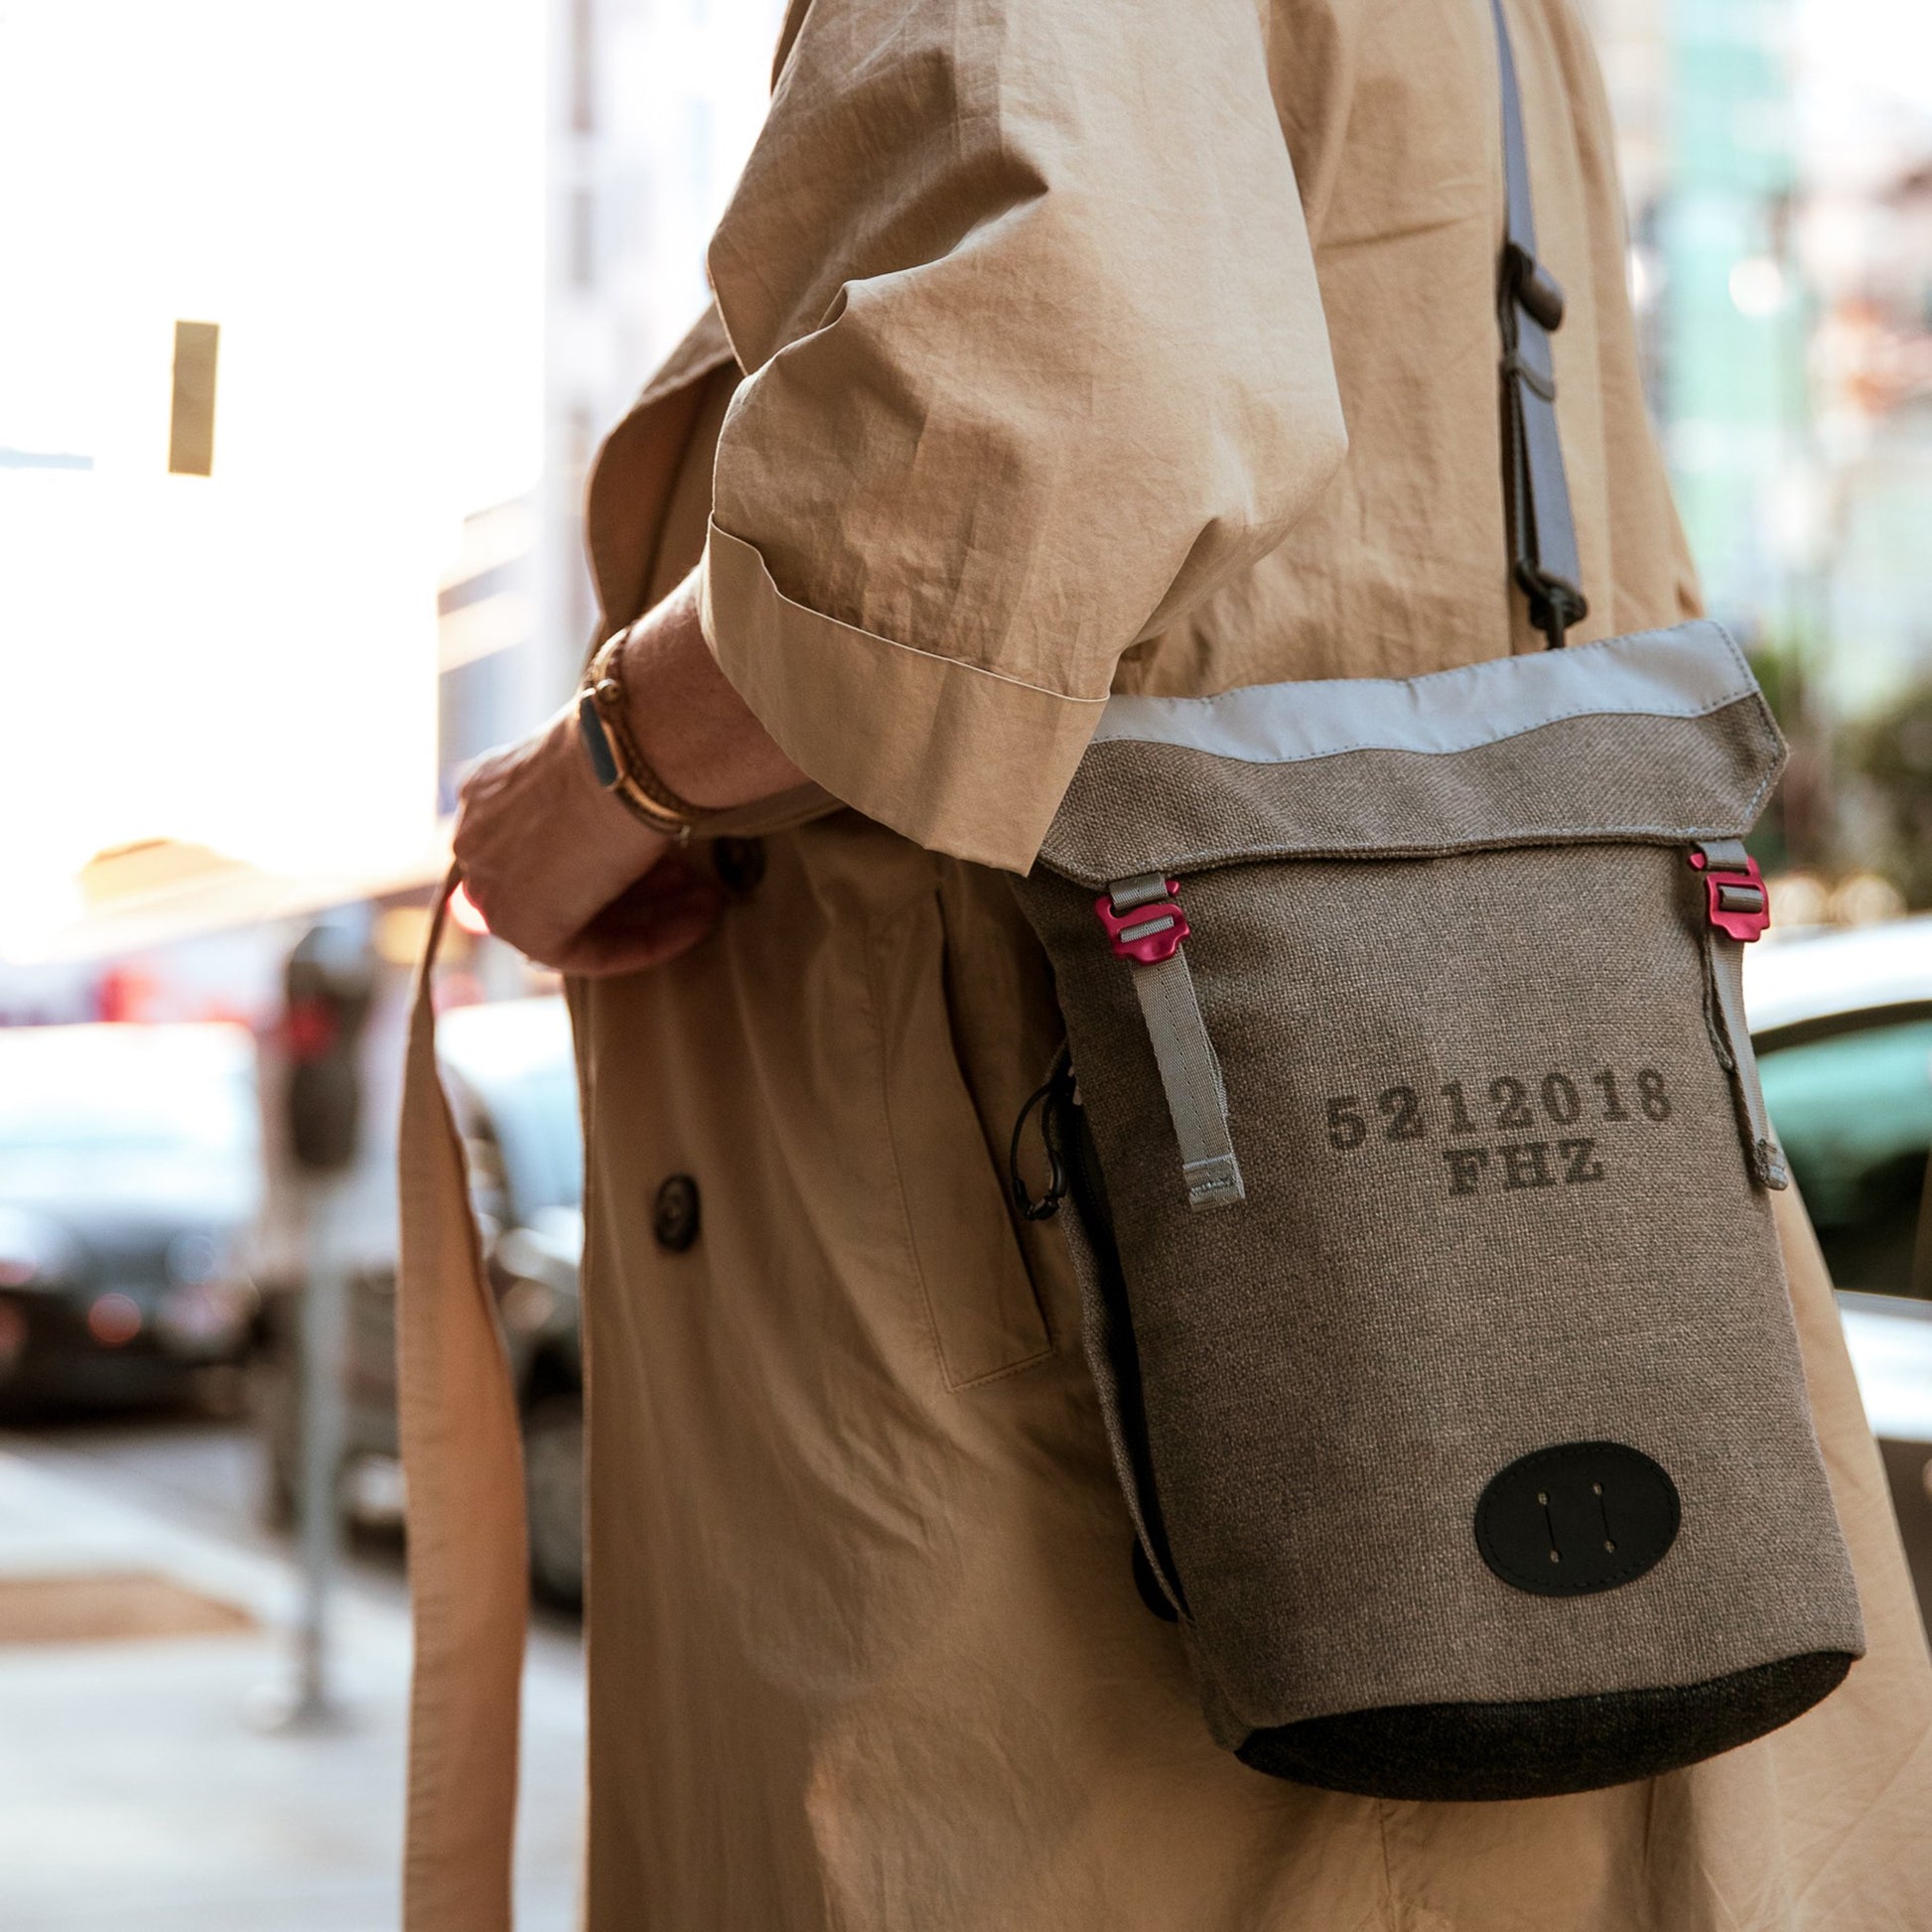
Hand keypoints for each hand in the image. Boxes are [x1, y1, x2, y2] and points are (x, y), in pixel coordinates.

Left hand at [452, 702, 725, 975]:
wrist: (632, 759)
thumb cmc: (632, 746)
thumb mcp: (609, 766)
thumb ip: (601, 803)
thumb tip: (640, 835)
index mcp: (489, 788)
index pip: (548, 845)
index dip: (613, 855)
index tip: (668, 859)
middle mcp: (478, 836)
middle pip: (564, 884)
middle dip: (638, 888)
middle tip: (694, 883)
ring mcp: (490, 883)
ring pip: (578, 917)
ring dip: (654, 914)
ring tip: (710, 901)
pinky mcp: (520, 924)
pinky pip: (586, 951)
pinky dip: (645, 943)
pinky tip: (696, 923)